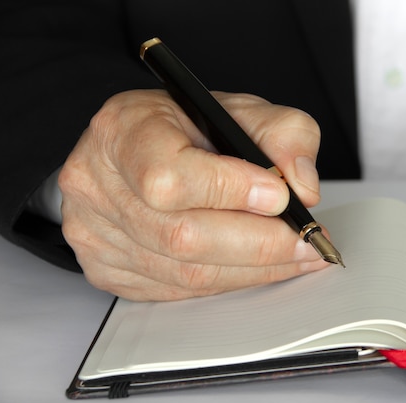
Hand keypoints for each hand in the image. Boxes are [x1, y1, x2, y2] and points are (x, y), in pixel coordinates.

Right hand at [58, 89, 328, 300]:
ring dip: (254, 270)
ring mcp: (96, 234)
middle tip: (309, 243)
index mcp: (123, 131)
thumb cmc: (187, 128)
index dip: (229, 192)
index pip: (168, 177)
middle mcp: (98, 185)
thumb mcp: (241, 110)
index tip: (280, 197)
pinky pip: (179, 290)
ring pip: (186, 272)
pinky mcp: (107, 269)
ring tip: (297, 256)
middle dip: (260, 244)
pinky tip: (258, 267)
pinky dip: (228, 280)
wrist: (139, 150)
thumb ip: (283, 134)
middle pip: (182, 236)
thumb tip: (303, 188)